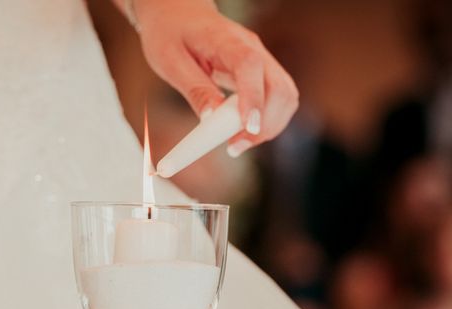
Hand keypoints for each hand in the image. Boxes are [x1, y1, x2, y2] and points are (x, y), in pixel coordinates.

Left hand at [133, 0, 298, 156]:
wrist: (177, 14)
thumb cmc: (170, 34)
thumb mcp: (171, 61)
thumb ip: (195, 90)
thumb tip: (211, 119)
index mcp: (227, 40)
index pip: (251, 67)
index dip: (254, 99)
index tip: (248, 128)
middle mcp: (253, 49)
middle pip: (279, 88)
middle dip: (265, 124)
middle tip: (235, 147)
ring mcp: (261, 60)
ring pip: (285, 97)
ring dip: (269, 126)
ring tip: (238, 144)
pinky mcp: (261, 74)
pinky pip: (276, 100)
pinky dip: (266, 121)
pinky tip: (243, 132)